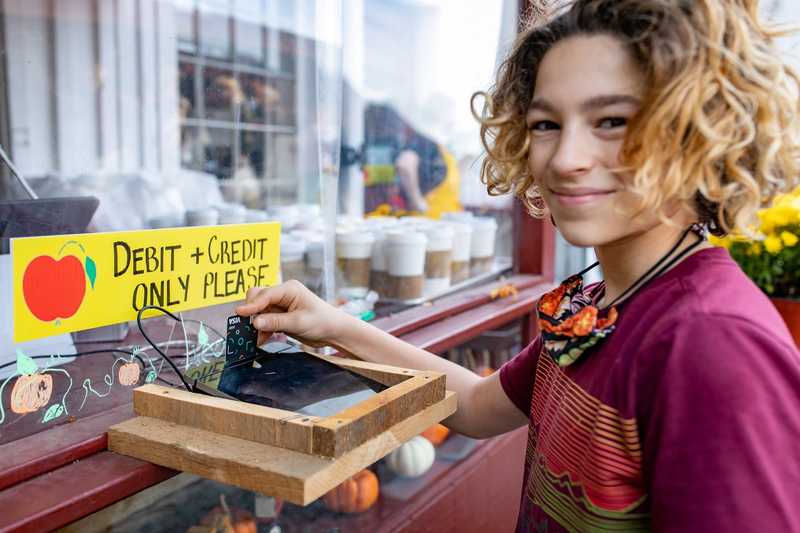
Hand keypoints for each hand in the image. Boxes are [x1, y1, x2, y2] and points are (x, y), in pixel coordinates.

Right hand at [235, 280, 351, 347]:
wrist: (334, 332)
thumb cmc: (322, 321)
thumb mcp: (298, 322)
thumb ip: (276, 322)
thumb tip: (255, 322)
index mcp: (289, 289)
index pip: (265, 294)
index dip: (251, 304)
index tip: (239, 313)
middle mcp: (283, 295)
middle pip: (258, 299)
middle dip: (251, 312)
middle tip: (246, 327)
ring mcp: (280, 306)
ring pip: (259, 312)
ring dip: (255, 324)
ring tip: (253, 338)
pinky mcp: (280, 317)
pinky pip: (264, 321)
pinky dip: (262, 331)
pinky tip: (260, 340)